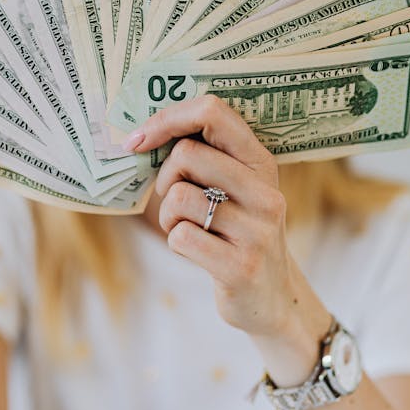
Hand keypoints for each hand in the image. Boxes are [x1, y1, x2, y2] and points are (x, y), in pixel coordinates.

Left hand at [127, 95, 327, 350]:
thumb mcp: (236, 189)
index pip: (213, 112)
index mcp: (261, 163)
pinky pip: (180, 236)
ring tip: (186, 229)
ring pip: (178, 197)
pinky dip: (176, 243)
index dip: (167, 119)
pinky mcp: (240, 267)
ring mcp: (256, 231)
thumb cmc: (236, 232)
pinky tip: (196, 252)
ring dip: (167, 216)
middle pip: (187, 154)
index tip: (139, 139)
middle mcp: (266, 193)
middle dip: (165, 177)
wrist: (270, 297)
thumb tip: (142, 133)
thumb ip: (206, 158)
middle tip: (174, 198)